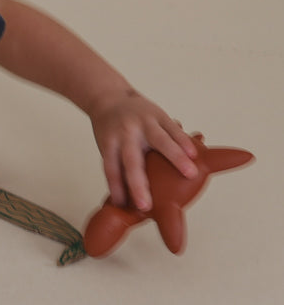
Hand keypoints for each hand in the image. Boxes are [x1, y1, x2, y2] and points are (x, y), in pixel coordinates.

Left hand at [88, 88, 198, 210]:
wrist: (110, 97)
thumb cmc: (110, 133)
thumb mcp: (108, 149)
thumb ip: (121, 173)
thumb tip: (127, 207)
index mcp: (109, 145)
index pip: (111, 170)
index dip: (116, 189)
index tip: (122, 208)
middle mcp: (124, 134)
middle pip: (131, 161)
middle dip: (138, 184)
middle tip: (145, 206)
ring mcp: (142, 123)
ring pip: (159, 140)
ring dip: (175, 157)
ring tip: (190, 174)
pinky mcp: (158, 115)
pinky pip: (173, 129)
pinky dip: (184, 140)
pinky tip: (196, 153)